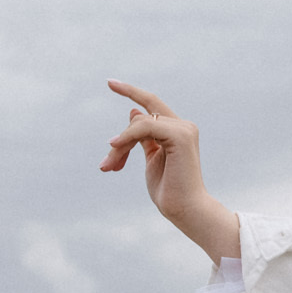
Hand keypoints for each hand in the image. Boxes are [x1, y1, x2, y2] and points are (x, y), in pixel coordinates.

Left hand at [99, 81, 241, 261]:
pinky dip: (127, 137)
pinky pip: (145, 127)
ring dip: (120, 147)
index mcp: (177, 131)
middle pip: (139, 117)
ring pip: (139, 123)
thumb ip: (143, 137)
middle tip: (105, 166)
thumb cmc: (170, 190)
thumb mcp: (151, 159)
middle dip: (119, 140)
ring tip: (110, 167)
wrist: (185, 210)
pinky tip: (114, 147)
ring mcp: (184, 129)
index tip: (111, 82)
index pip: (152, 104)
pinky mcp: (181, 135)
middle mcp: (183, 126)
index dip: (131, 92)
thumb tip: (133, 112)